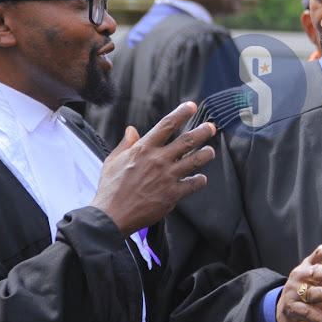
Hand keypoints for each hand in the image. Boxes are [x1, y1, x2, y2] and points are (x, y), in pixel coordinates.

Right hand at [91, 101, 215, 236]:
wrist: (111, 216)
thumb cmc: (110, 189)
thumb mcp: (113, 161)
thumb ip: (126, 144)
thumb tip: (131, 130)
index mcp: (143, 149)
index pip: (166, 125)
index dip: (181, 113)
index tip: (192, 106)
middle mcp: (158, 160)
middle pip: (187, 141)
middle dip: (202, 132)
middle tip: (211, 127)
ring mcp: (167, 177)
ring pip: (195, 160)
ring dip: (206, 154)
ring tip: (211, 151)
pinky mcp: (172, 195)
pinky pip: (192, 184)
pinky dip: (199, 180)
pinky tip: (201, 179)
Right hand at [276, 245, 321, 321]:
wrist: (292, 310)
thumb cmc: (318, 290)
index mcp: (312, 263)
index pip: (319, 254)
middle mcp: (301, 274)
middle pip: (314, 272)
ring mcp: (296, 291)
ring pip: (310, 293)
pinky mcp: (294, 308)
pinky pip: (308, 313)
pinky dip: (320, 317)